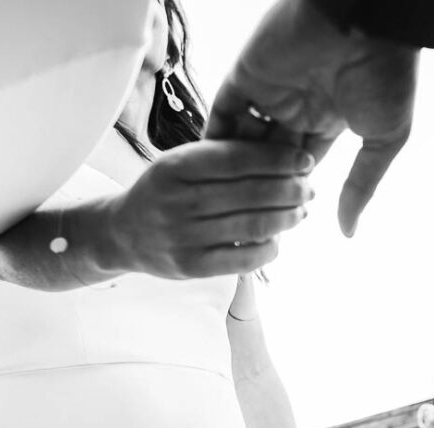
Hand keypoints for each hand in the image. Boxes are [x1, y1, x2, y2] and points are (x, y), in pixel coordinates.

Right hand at [102, 139, 313, 278]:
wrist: (123, 234)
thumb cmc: (167, 191)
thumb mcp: (183, 162)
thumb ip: (224, 155)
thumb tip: (285, 154)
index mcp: (176, 166)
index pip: (237, 159)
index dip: (278, 159)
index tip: (305, 161)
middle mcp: (177, 201)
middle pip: (251, 194)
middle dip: (290, 190)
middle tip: (310, 188)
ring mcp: (183, 236)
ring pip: (252, 227)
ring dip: (286, 219)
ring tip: (301, 212)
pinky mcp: (191, 267)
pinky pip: (244, 259)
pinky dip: (269, 249)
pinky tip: (278, 239)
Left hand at [206, 0, 417, 236]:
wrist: (369, 22)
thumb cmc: (389, 76)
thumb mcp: (384, 139)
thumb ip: (363, 185)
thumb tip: (348, 232)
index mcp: (328, 120)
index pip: (299, 167)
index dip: (292, 196)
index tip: (284, 226)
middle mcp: (295, 107)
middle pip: (267, 159)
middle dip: (261, 191)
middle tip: (251, 226)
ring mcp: (268, 91)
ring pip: (242, 140)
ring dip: (235, 172)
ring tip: (226, 209)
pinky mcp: (245, 75)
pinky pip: (222, 115)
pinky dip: (214, 143)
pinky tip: (208, 177)